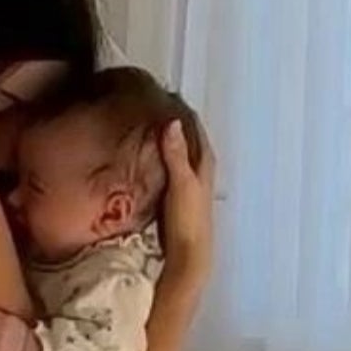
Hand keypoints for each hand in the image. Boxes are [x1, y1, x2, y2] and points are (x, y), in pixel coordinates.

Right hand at [157, 119, 215, 282]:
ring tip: (146, 128)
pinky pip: (167, 170)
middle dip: (173, 125)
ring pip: (178, 155)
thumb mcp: (181, 183)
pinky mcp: (176, 197)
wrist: (187, 254)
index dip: (183, 113)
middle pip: (187, 140)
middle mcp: (199, 172)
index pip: (196, 129)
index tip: (165, 96)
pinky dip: (159, 160)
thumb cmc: (188, 219)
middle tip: (152, 108)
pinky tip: (145, 159)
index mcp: (204, 164)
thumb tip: (173, 123)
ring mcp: (188, 185)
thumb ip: (176, 154)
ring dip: (165, 143)